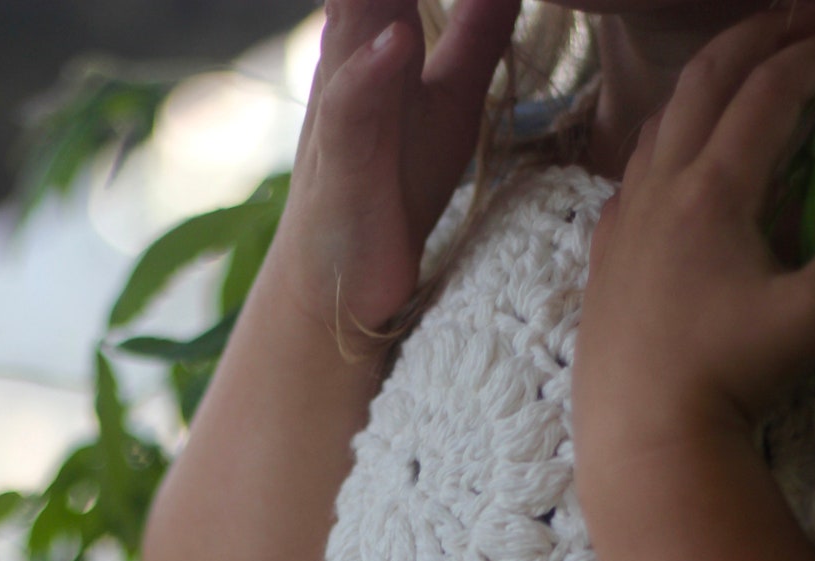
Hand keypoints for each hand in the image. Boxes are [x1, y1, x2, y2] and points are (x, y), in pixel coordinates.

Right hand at [268, 0, 519, 344]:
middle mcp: (352, 51)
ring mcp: (341, 105)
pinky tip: (396, 42)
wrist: (343, 280)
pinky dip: (371, 72)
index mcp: (379, 28)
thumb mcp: (450, 99)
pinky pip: (352, 108)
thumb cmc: (392, 187)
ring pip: (356, 14)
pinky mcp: (340, 165)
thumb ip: (473, 33)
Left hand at [574, 8, 814, 470]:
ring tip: (741, 77)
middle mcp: (658, 192)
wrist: (640, 436)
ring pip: (657, 126)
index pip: (771, 91)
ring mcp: (622, 224)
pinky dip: (664, 144)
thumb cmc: (728, 377)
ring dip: (703, 87)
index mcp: (711, 191)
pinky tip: (677, 165)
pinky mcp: (603, 259)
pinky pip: (631, 177)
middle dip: (755, 38)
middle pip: (702, 83)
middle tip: (799, 18)